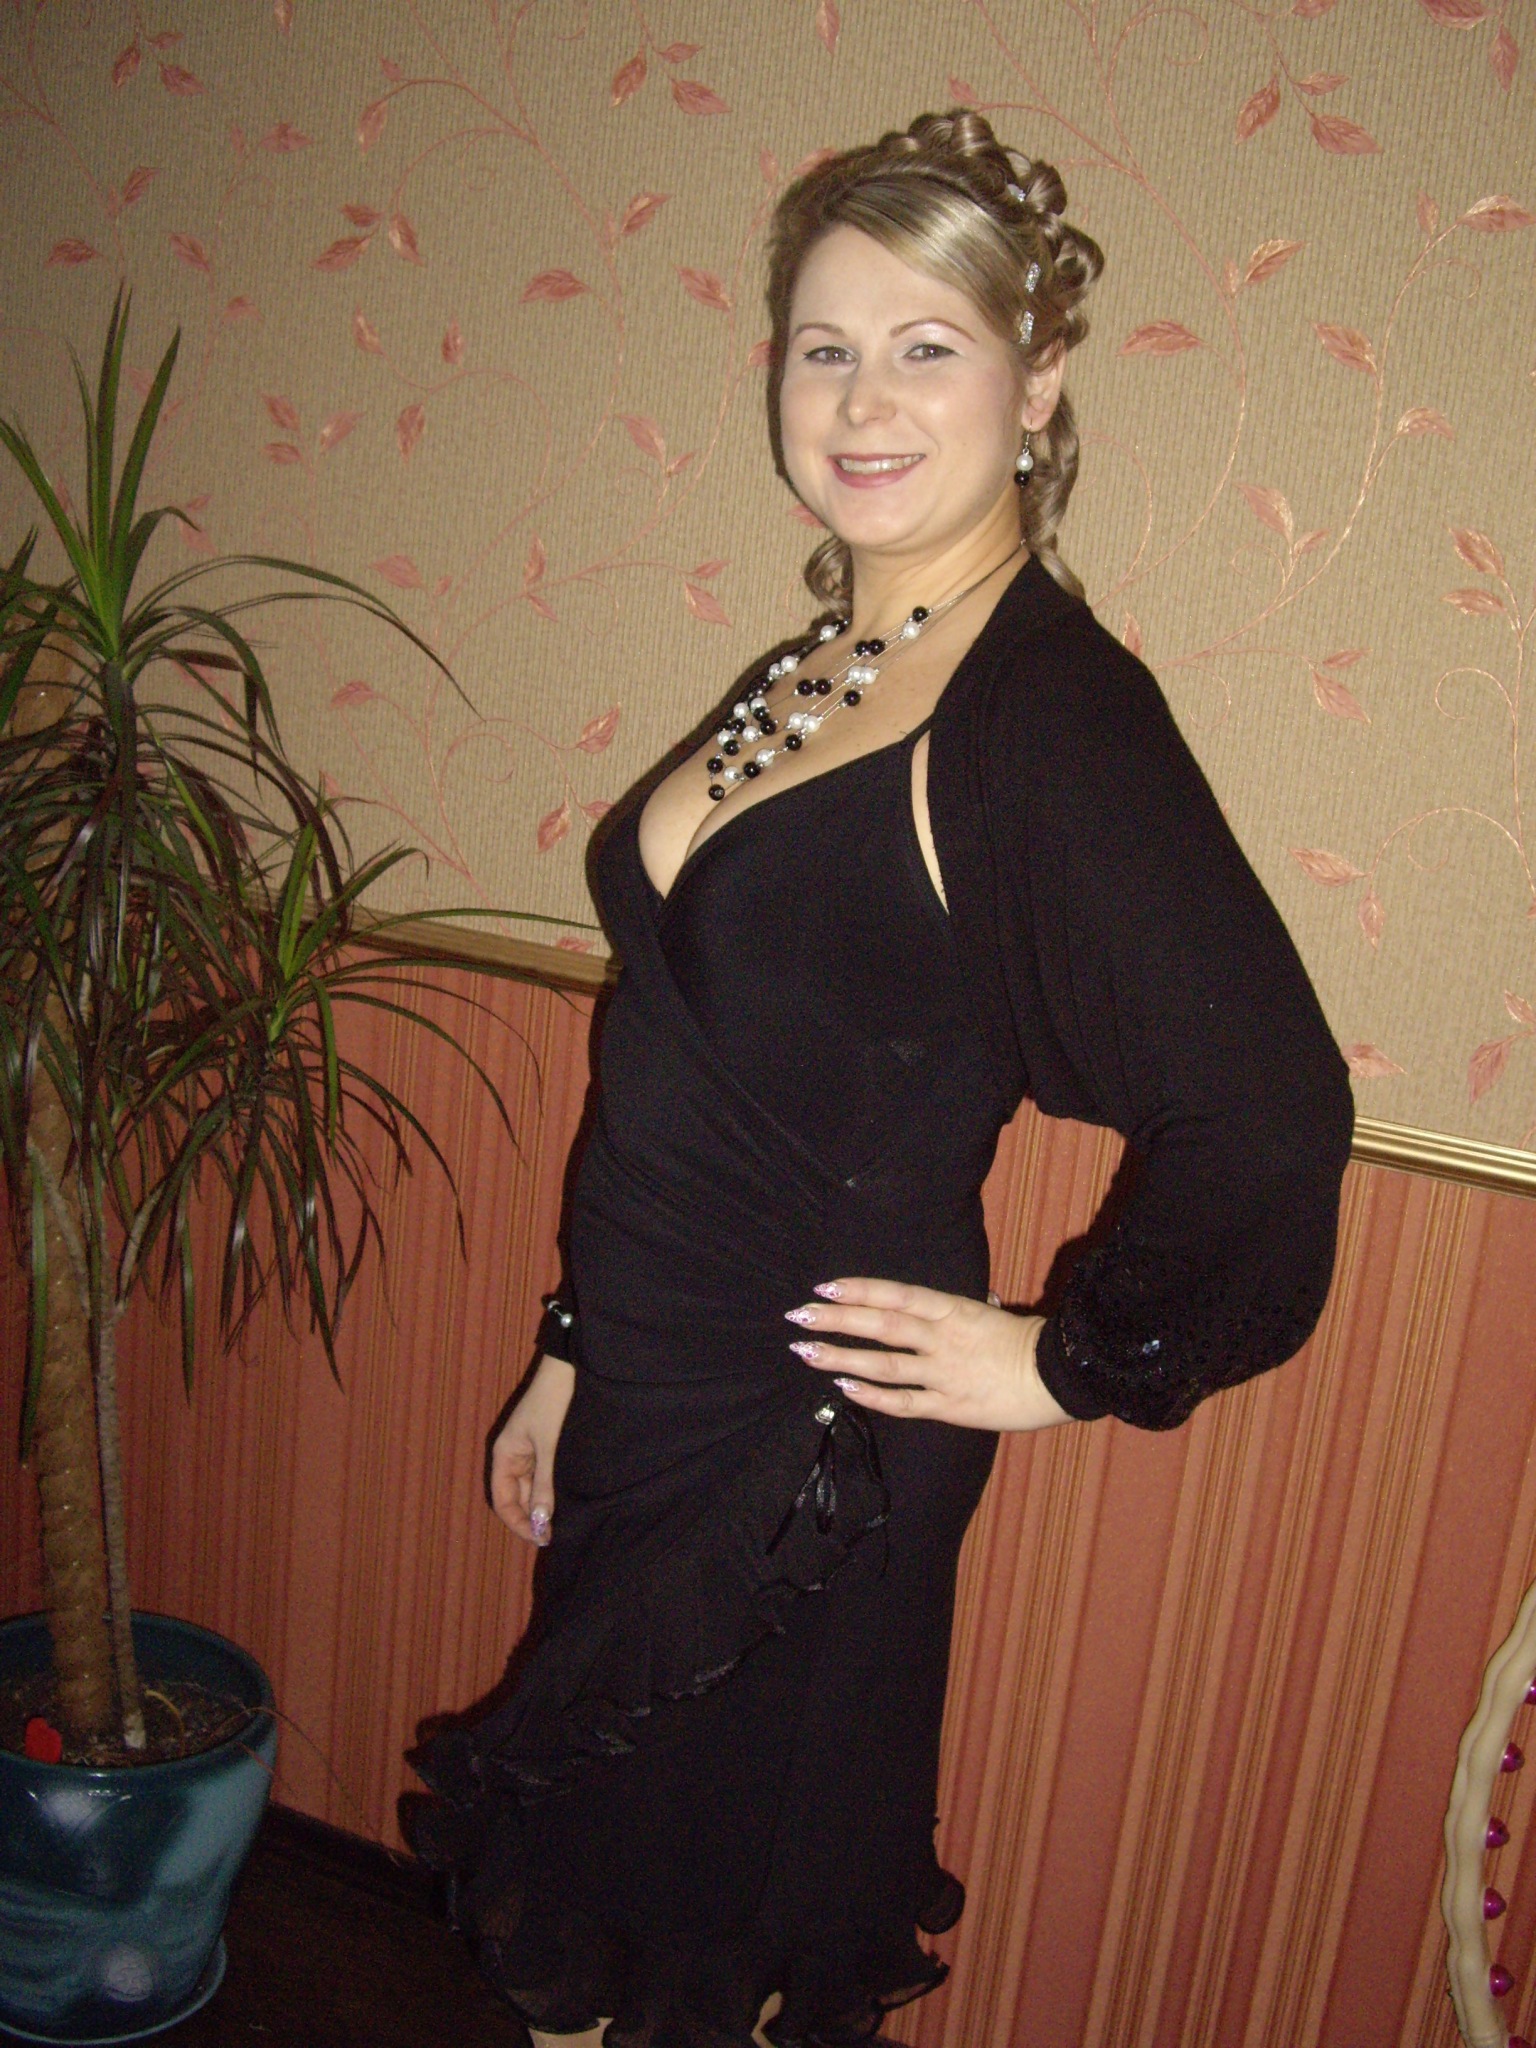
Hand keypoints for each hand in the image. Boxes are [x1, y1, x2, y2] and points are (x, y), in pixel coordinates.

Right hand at [489, 1354, 575, 1543]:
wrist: (568, 1369)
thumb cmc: (553, 1402)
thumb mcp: (549, 1446)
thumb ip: (545, 1484)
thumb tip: (542, 1521)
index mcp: (505, 1455)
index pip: (503, 1500)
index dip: (518, 1522)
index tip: (540, 1536)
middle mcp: (514, 1456)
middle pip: (518, 1497)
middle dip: (534, 1516)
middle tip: (556, 1534)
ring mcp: (530, 1451)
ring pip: (533, 1489)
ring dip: (545, 1505)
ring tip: (564, 1521)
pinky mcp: (546, 1446)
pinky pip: (544, 1476)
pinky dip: (553, 1490)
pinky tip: (567, 1500)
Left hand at [784, 1278, 1073, 1432]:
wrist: (1061, 1375)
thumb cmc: (1027, 1342)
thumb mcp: (992, 1316)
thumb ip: (963, 1312)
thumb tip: (951, 1305)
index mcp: (953, 1310)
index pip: (896, 1295)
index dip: (859, 1289)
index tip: (824, 1287)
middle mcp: (943, 1338)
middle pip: (881, 1324)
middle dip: (836, 1319)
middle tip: (799, 1315)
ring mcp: (944, 1373)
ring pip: (884, 1364)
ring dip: (842, 1357)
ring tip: (807, 1352)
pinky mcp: (950, 1406)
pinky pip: (904, 1402)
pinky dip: (873, 1395)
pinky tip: (844, 1387)